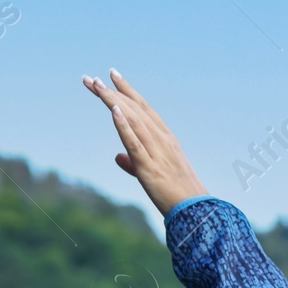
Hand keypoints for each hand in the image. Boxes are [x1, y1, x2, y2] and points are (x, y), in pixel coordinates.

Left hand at [82, 69, 207, 216]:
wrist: (196, 212)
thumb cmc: (179, 194)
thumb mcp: (155, 173)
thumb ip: (134, 162)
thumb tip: (118, 156)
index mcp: (167, 140)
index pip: (145, 109)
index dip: (128, 91)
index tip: (112, 75)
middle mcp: (163, 141)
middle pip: (135, 110)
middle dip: (112, 92)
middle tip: (91, 79)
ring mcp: (157, 153)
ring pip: (133, 120)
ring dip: (114, 101)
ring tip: (96, 86)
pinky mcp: (149, 168)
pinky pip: (135, 143)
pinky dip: (124, 125)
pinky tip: (113, 110)